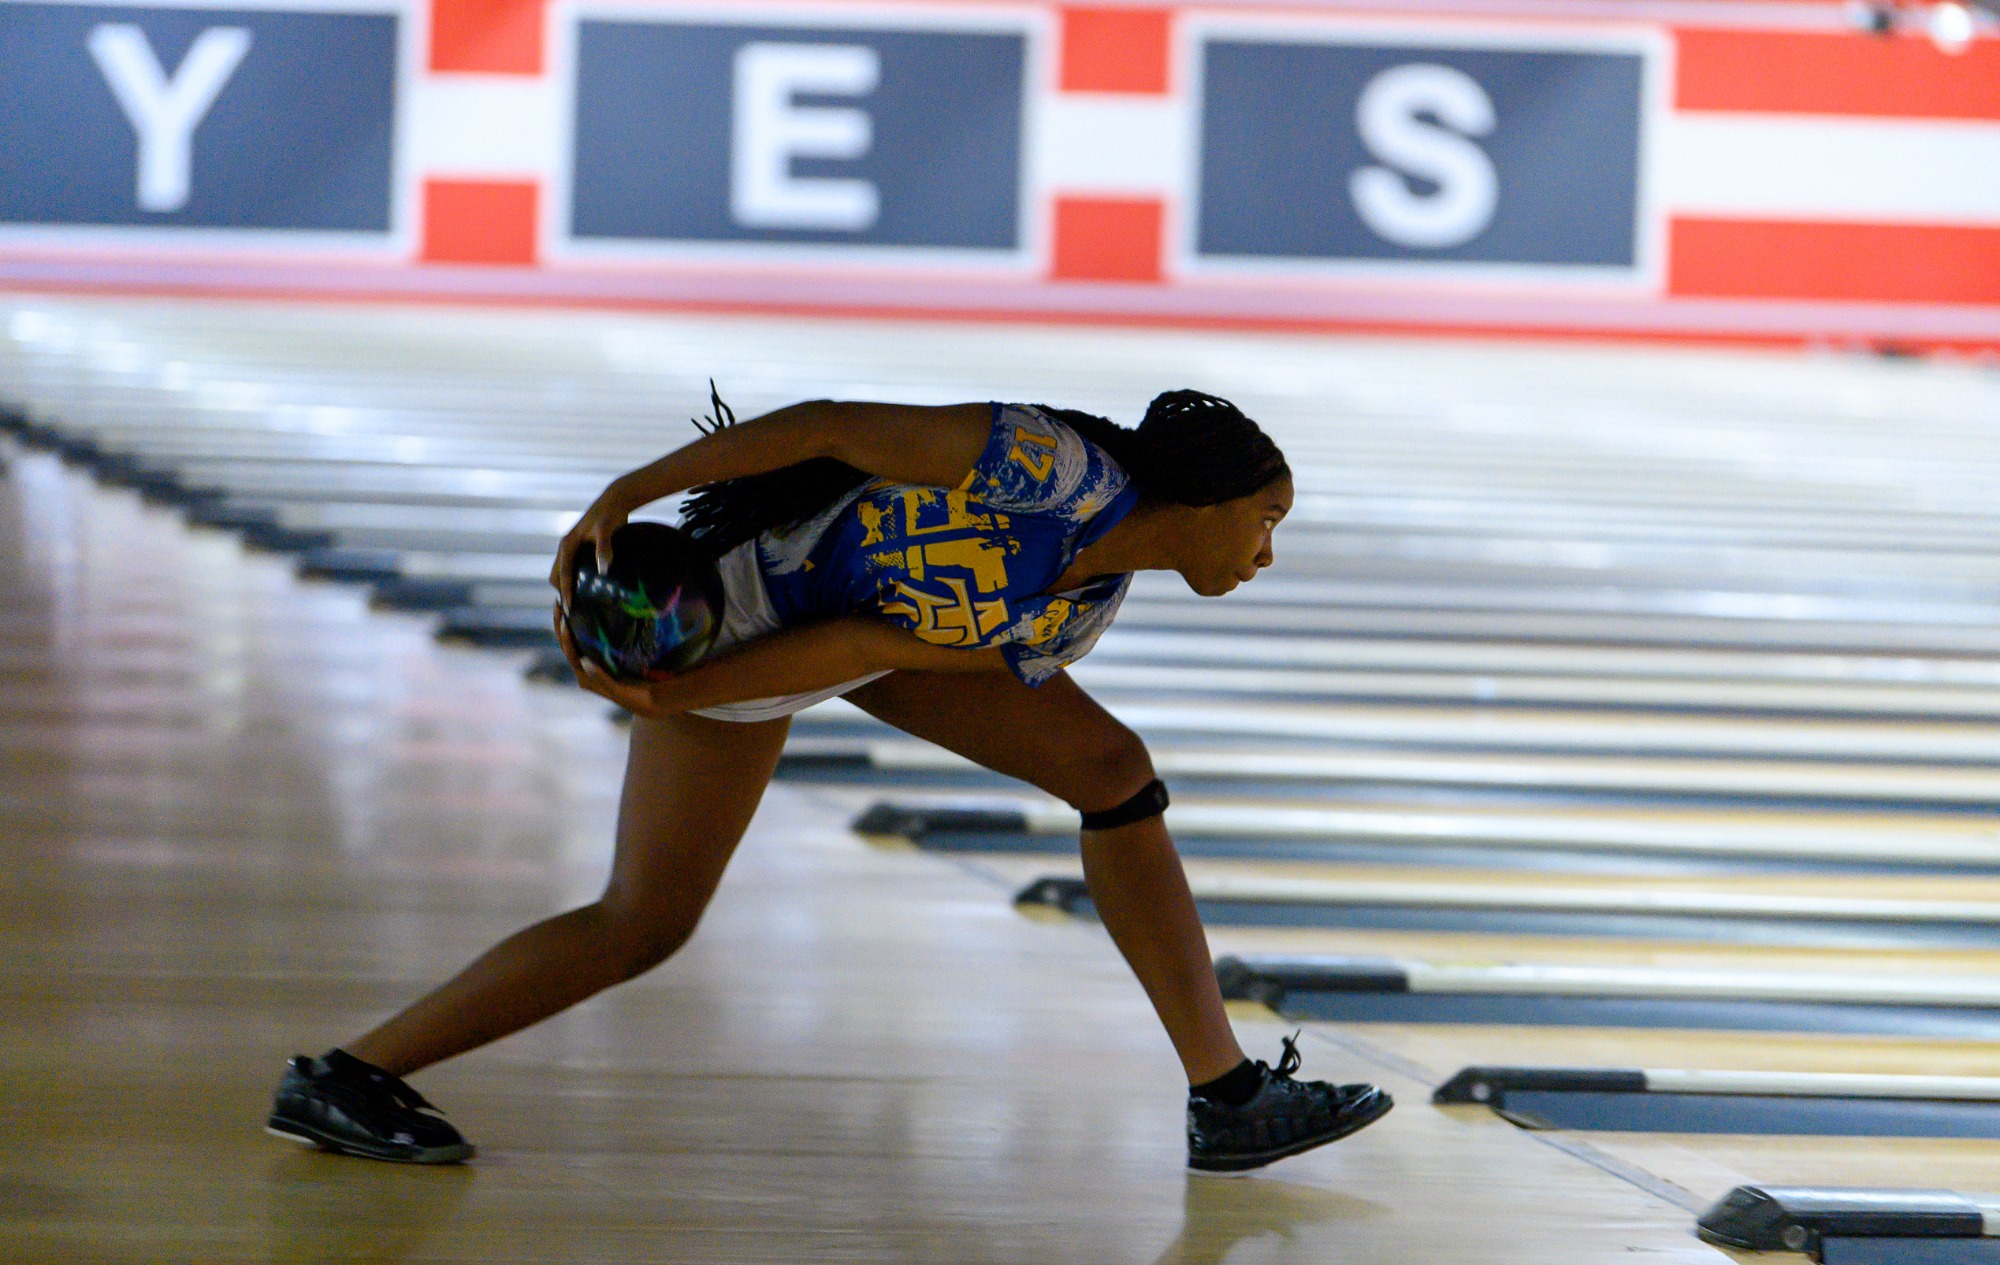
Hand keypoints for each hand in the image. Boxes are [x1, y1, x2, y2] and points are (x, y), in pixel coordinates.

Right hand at [550, 488, 630, 610]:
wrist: (614, 501)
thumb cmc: (610, 514)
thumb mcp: (607, 529)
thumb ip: (604, 548)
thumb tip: (603, 569)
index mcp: (567, 544)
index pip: (562, 574)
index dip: (565, 592)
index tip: (569, 610)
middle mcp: (565, 547)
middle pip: (556, 577)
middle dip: (561, 593)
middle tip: (572, 614)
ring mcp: (571, 549)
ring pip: (562, 574)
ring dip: (566, 588)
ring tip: (578, 608)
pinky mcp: (579, 550)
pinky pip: (572, 570)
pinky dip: (575, 582)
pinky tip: (590, 593)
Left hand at [553, 605, 690, 718]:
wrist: (652, 702)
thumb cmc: (638, 698)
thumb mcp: (621, 692)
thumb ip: (603, 679)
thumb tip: (583, 660)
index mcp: (586, 678)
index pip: (571, 654)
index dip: (565, 638)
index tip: (564, 620)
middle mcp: (586, 670)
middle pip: (568, 644)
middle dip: (561, 624)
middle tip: (559, 602)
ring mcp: (593, 663)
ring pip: (576, 640)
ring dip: (570, 621)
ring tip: (567, 601)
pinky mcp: (602, 657)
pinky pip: (588, 638)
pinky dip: (584, 624)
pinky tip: (587, 608)